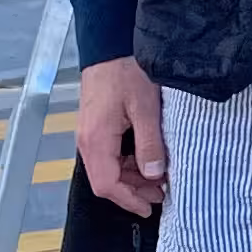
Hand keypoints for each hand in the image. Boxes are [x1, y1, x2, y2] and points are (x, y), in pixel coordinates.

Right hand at [76, 54, 168, 213]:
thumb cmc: (127, 70)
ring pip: (109, 168)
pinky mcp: (97, 125)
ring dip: (133, 177)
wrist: (111, 43)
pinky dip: (129, 162)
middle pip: (107, 180)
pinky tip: (148, 157)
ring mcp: (90, 132)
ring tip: (160, 177)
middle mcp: (88, 140)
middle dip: (134, 191)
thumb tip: (154, 175)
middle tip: (163, 193)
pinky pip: (110, 153)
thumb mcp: (146, 108)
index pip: (107, 185)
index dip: (129, 200)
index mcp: (96, 139)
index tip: (150, 208)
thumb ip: (150, 144)